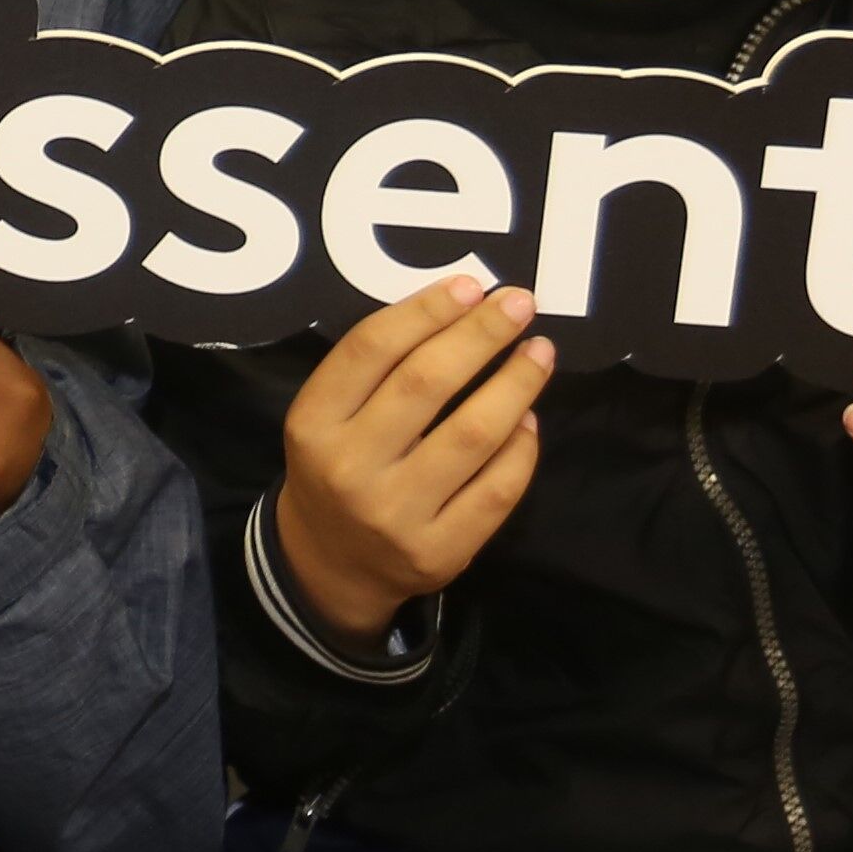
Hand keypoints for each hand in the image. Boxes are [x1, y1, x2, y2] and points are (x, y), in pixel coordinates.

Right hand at [275, 273, 550, 654]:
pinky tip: (528, 419)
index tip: (471, 284)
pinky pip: (496, 490)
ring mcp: (395, 515)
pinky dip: (521, 449)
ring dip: (515, 384)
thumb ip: (373, 367)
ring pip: (471, 435)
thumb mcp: (326, 416)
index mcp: (313, 424)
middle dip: (481, 335)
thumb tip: (462, 303)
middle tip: (521, 303)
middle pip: (425, 383)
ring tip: (539, 353)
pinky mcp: (438, 552)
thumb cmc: (337, 468)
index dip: (426, 310)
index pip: (371, 349)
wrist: (330, 567)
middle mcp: (349, 468)